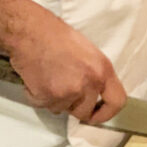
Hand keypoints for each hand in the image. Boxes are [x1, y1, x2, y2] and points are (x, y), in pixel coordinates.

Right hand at [7, 10, 125, 123]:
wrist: (30, 31)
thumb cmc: (56, 35)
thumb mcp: (87, 51)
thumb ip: (94, 74)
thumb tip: (92, 93)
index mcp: (102, 70)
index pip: (116, 101)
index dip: (106, 113)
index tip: (97, 115)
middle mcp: (88, 84)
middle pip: (84, 111)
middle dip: (73, 105)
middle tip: (63, 88)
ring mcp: (67, 92)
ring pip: (62, 109)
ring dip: (54, 99)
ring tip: (48, 76)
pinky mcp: (47, 97)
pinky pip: (43, 105)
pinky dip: (37, 96)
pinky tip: (36, 78)